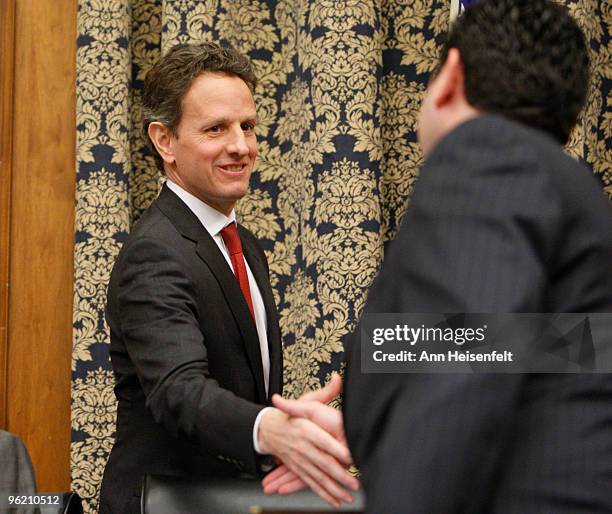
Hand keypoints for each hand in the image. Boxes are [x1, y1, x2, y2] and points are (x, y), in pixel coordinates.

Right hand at [261, 374, 358, 502]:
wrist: (266, 428)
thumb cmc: (289, 415)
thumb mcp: (307, 401)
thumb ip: (326, 392)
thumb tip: (338, 378)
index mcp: (306, 429)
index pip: (324, 441)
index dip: (336, 449)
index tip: (350, 457)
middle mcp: (302, 446)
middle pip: (323, 463)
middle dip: (340, 476)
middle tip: (354, 483)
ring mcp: (299, 460)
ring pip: (318, 477)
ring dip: (333, 489)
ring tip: (347, 497)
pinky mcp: (298, 469)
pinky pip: (311, 484)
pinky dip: (323, 493)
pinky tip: (334, 501)